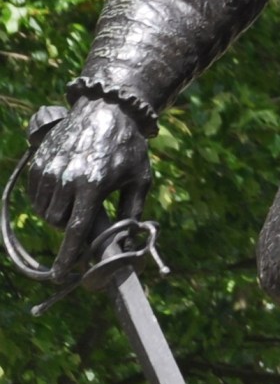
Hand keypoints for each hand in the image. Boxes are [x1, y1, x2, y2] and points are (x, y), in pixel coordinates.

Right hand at [28, 96, 151, 280]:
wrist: (107, 108)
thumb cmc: (129, 147)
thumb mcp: (139, 181)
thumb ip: (132, 214)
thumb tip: (128, 246)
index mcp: (93, 185)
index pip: (76, 230)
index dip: (68, 256)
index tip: (60, 275)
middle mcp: (66, 178)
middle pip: (58, 223)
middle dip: (71, 229)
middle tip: (87, 219)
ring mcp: (49, 167)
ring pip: (45, 210)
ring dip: (59, 215)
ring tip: (79, 201)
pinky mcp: (39, 159)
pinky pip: (36, 194)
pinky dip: (47, 199)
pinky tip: (64, 190)